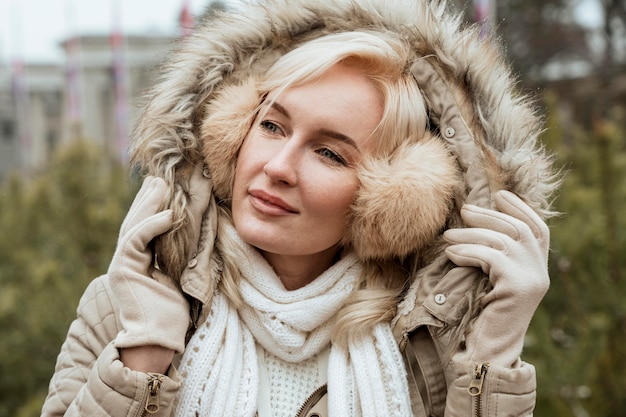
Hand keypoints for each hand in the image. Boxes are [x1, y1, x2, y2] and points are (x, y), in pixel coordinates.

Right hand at [108, 176, 189, 369]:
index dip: (154, 207)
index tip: (169, 190)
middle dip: (149, 198)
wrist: (157, 340)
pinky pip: (137, 239)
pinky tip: (169, 214)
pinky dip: (152, 224)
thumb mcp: (179, 278)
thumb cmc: (172, 315)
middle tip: (161, 178)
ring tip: (163, 185)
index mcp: (139, 261)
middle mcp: (127, 259)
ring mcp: (123, 264)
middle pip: (136, 220)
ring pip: (134, 224)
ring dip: (150, 204)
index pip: (144, 226)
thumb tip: (194, 238)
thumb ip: (178, 257)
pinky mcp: (124, 269)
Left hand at [443, 190, 549, 366]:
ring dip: (471, 234)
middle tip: (464, 210)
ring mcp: (532, 280)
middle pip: (518, 230)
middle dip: (490, 216)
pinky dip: (468, 251)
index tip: (500, 195)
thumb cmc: (481, 315)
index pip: (538, 230)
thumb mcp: (492, 281)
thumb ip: (496, 257)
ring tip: (447, 236)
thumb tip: (477, 224)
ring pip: (502, 241)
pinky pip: (491, 257)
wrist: (486, 350)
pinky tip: (451, 253)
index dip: (521, 209)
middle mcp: (541, 273)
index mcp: (538, 270)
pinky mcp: (517, 286)